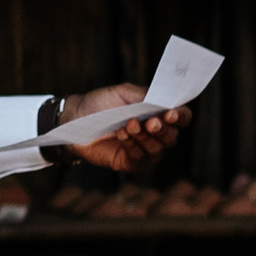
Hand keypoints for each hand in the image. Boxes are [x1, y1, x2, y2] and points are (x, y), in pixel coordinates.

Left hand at [47, 85, 191, 175]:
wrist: (74, 119)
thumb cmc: (99, 103)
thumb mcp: (123, 93)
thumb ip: (145, 96)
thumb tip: (166, 101)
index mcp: (158, 113)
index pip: (181, 117)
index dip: (180, 116)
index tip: (170, 113)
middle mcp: (155, 133)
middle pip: (172, 136)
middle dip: (162, 129)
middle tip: (150, 122)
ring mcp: (145, 149)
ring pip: (158, 148)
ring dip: (144, 137)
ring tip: (128, 125)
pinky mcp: (132, 162)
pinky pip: (142, 159)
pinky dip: (133, 147)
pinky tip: (121, 136)